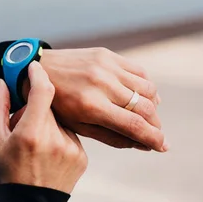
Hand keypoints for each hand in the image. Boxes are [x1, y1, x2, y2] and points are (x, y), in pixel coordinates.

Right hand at [0, 62, 87, 193]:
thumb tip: (2, 82)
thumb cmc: (6, 173)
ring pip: (60, 119)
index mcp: (31, 134)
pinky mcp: (82, 156)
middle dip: (35, 109)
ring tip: (34, 146)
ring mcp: (72, 148)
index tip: (33, 66)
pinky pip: (70, 134)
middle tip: (22, 127)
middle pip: (49, 106)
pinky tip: (46, 153)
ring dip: (47, 123)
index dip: (38, 74)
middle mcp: (56, 139)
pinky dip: (58, 137)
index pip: (43, 91)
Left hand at [28, 48, 167, 151]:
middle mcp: (101, 83)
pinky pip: (139, 71)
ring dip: (153, 105)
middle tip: (157, 134)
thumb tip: (144, 145)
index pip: (134, 125)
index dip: (153, 138)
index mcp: (91, 105)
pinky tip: (141, 96)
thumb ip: (112, 137)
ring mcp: (105, 66)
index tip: (163, 147)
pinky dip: (145, 86)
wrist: (39, 69)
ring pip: (147, 88)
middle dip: (156, 125)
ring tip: (148, 115)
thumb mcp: (79, 126)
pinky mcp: (107, 54)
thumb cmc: (58, 104)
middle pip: (145, 107)